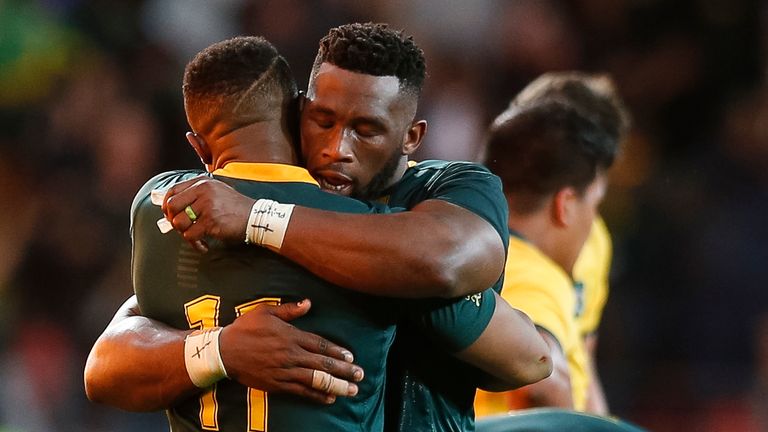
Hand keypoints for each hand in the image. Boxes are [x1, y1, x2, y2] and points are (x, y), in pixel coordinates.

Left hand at [162, 177, 255, 251]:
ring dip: (184, 234)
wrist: (255, 217)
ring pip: (179, 223)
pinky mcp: (210, 221)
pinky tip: (204, 245)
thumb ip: (195, 196)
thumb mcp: (215, 192)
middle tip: (182, 228)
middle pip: (172, 206)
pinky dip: (195, 244)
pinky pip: (190, 235)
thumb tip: (170, 208)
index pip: (172, 191)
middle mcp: (203, 190)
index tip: (170, 215)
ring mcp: (207, 205)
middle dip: (173, 221)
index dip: (167, 205)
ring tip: (196, 237)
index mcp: (202, 182)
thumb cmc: (235, 208)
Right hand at [219, 299, 363, 404]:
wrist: (223, 352)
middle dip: (344, 371)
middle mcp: (291, 355)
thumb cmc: (245, 328)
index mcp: (291, 336)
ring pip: (315, 380)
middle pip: (323, 364)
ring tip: (351, 390)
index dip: (338, 352)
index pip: (320, 345)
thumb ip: (289, 310)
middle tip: (361, 375)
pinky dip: (316, 396)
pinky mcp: (276, 384)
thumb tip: (308, 303)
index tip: (352, 357)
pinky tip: (329, 399)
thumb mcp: (266, 311)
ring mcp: (284, 372)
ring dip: (335, 386)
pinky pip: (300, 392)